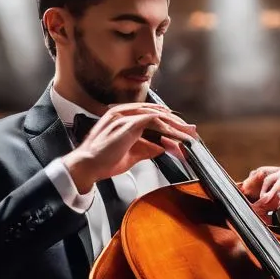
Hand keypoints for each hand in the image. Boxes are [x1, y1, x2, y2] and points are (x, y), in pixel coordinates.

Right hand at [61, 104, 197, 193]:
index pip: (150, 115)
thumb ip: (147, 148)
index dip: (168, 123)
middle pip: (156, 113)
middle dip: (176, 123)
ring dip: (175, 126)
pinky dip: (167, 128)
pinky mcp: (128, 123)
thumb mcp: (132, 154)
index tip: (182, 132)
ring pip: (157, 115)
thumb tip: (163, 146)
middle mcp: (123, 112)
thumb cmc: (103, 160)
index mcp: (122, 117)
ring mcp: (125, 116)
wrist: (88, 165)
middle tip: (191, 132)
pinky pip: (154, 121)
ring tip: (188, 135)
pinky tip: (176, 136)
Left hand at [239, 166, 279, 231]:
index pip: (262, 171)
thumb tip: (248, 192)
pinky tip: (279, 205)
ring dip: (271, 193)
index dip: (253, 181)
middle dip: (261, 190)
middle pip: (268, 177)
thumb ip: (267, 191)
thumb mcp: (279, 195)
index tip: (247, 192)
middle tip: (259, 201)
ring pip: (279, 182)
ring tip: (266, 202)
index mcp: (279, 172)